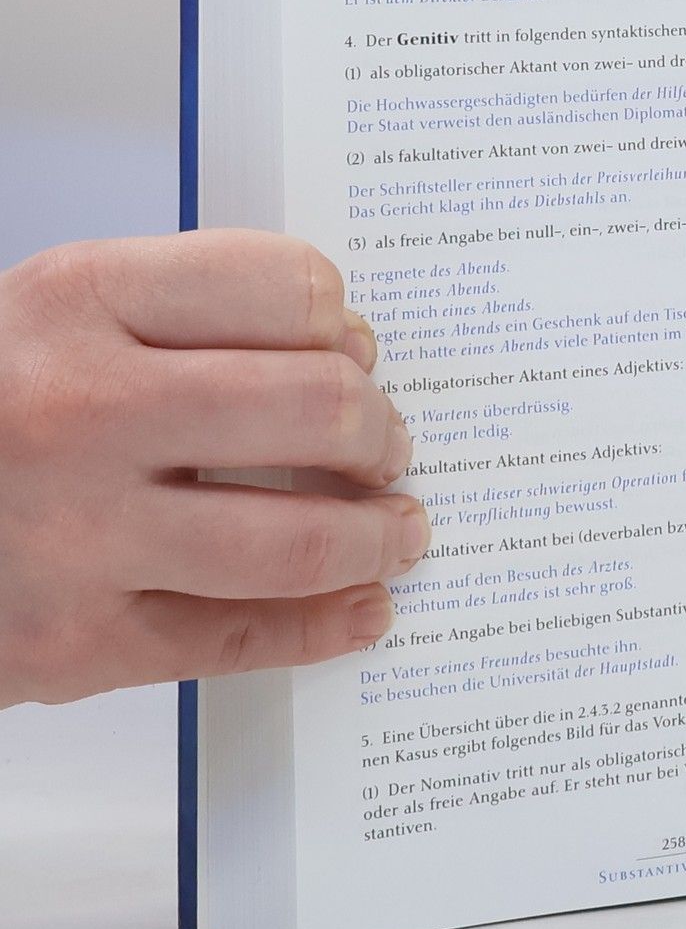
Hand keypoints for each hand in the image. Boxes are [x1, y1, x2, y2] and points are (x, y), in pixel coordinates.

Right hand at [0, 230, 427, 706]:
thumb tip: (341, 348)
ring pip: (298, 538)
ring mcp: (78, 535)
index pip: (281, 286)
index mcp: (73, 303)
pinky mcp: (74, 643)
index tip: (355, 350)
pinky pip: (241, 638)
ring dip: (378, 535)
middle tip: (389, 447)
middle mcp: (79, 411)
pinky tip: (362, 611)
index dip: (340, 321)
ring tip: (398, 530)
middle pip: (315, 409)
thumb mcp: (43, 321)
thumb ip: (174, 320)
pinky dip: (326, 626)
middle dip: (380, 432)